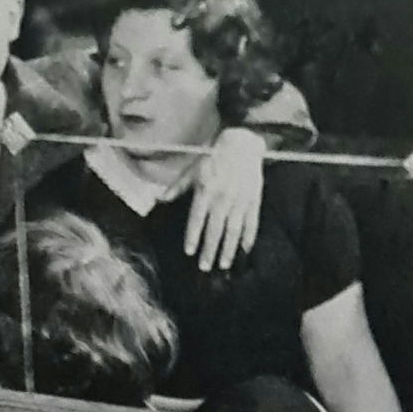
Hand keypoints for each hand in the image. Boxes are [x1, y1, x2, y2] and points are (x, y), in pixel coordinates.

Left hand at [171, 126, 264, 270]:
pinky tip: (245, 250)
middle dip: (209, 250)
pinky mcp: (253, 199)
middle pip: (215, 229)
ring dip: (228, 249)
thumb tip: (159, 199)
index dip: (193, 235)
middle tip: (205, 267)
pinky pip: (252, 222)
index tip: (189, 252)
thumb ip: (177, 187)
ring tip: (223, 265)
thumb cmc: (213, 158)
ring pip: (233, 230)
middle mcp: (222, 198)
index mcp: (206, 191)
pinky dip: (249, 237)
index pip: (197, 218)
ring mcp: (239, 200)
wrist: (242, 144)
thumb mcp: (192, 170)